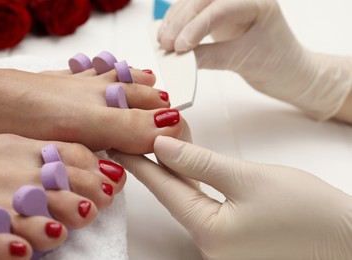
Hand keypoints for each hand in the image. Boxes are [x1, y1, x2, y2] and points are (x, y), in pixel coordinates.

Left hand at [110, 136, 351, 259]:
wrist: (343, 235)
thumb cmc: (305, 210)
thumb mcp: (247, 178)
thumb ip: (200, 163)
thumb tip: (163, 146)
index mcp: (208, 231)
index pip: (164, 190)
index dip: (140, 163)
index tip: (118, 143)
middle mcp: (209, 241)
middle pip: (172, 193)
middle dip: (153, 163)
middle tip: (132, 137)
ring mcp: (220, 239)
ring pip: (187, 195)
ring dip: (173, 169)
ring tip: (155, 142)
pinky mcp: (232, 232)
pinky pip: (203, 201)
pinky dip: (193, 179)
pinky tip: (184, 161)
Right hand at [158, 0, 351, 120]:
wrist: (289, 72)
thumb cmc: (279, 64)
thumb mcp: (244, 61)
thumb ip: (210, 57)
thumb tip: (179, 59)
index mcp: (258, 2)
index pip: (220, 7)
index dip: (196, 26)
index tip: (180, 47)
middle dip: (181, 21)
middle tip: (166, 44)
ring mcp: (229, 5)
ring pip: (194, 3)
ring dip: (175, 21)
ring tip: (162, 42)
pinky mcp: (219, 16)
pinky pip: (194, 14)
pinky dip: (179, 24)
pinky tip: (167, 35)